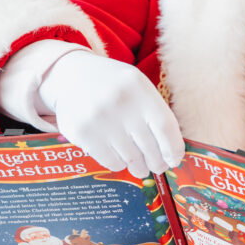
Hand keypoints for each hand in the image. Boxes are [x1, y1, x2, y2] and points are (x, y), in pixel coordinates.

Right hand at [39, 50, 184, 178]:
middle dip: (157, 162)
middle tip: (158, 167)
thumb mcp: (138, 87)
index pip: (165, 126)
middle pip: (149, 146)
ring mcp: (99, 118)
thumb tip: (171, 153)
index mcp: (139, 87)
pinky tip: (120, 159)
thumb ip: (154, 113)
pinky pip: (111, 161)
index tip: (174, 160)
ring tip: (140, 167)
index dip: (173, 149)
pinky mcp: (81, 133)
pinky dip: (119, 164)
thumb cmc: (113, 87)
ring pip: (131, 158)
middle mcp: (120, 102)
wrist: (70, 76)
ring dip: (139, 167)